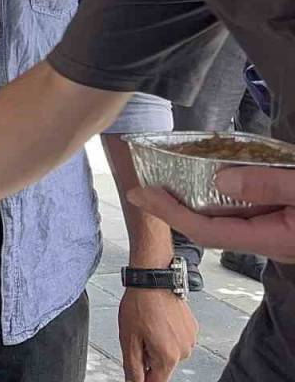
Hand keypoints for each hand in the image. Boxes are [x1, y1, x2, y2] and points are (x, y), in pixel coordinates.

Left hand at [118, 288, 196, 381]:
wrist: (154, 280)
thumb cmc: (140, 305)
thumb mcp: (128, 339)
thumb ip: (132, 366)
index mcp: (168, 357)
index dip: (144, 380)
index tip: (137, 372)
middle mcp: (184, 351)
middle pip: (162, 367)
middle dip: (148, 358)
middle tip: (138, 337)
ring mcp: (190, 340)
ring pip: (169, 353)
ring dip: (157, 346)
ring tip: (147, 326)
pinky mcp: (192, 329)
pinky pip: (176, 340)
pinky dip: (166, 336)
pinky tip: (157, 321)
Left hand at [128, 166, 294, 261]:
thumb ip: (267, 186)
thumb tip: (221, 181)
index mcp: (272, 239)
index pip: (205, 230)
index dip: (170, 212)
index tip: (142, 194)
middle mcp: (270, 242)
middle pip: (210, 227)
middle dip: (174, 207)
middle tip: (147, 186)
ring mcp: (276, 235)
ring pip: (226, 220)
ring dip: (196, 201)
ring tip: (170, 181)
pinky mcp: (283, 226)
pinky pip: (244, 214)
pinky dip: (223, 197)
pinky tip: (216, 179)